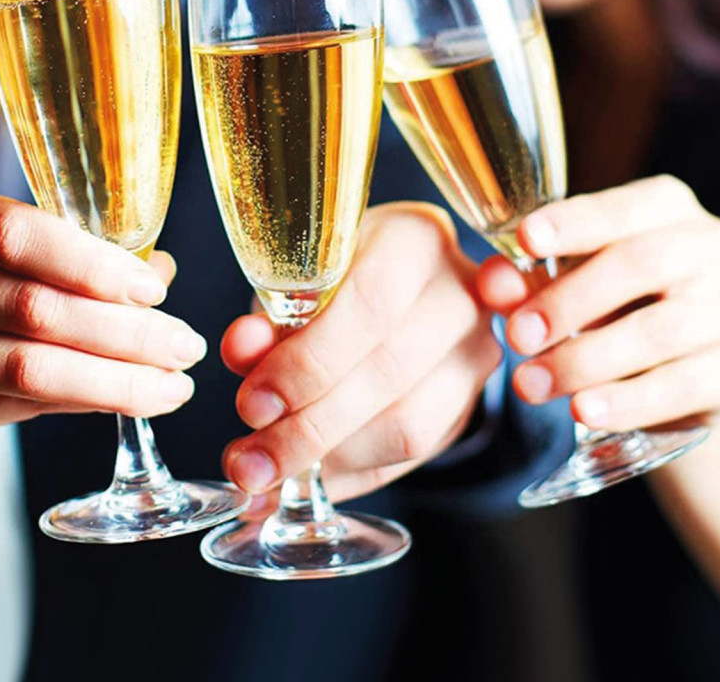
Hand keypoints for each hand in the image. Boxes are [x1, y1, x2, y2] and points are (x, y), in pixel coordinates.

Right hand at [0, 189, 204, 453]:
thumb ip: (68, 258)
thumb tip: (162, 270)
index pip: (20, 236)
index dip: (94, 265)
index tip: (155, 290)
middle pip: (37, 307)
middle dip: (127, 332)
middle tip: (185, 346)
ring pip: (31, 366)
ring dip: (116, 380)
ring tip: (173, 385)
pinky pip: (19, 406)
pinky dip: (85, 402)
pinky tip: (128, 400)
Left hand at [220, 203, 499, 501]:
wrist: (400, 289)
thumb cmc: (338, 277)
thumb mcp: (297, 282)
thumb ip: (269, 315)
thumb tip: (242, 351)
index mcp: (415, 239)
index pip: (372, 302)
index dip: (309, 362)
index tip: (254, 403)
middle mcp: (463, 291)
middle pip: (390, 371)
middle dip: (308, 426)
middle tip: (249, 459)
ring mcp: (477, 352)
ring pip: (409, 425)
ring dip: (328, 460)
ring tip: (266, 470)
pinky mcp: (470, 404)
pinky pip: (412, 456)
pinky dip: (349, 475)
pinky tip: (305, 479)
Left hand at [476, 176, 719, 451]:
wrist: (710, 420)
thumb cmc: (629, 338)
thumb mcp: (582, 302)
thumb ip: (536, 287)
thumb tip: (493, 284)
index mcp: (670, 216)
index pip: (624, 207)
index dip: (575, 220)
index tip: (526, 239)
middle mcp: (714, 252)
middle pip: (640, 263)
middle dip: (567, 300)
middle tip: (516, 335)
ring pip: (660, 329)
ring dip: (584, 358)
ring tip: (530, 384)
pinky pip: (684, 384)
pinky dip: (627, 399)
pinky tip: (583, 412)